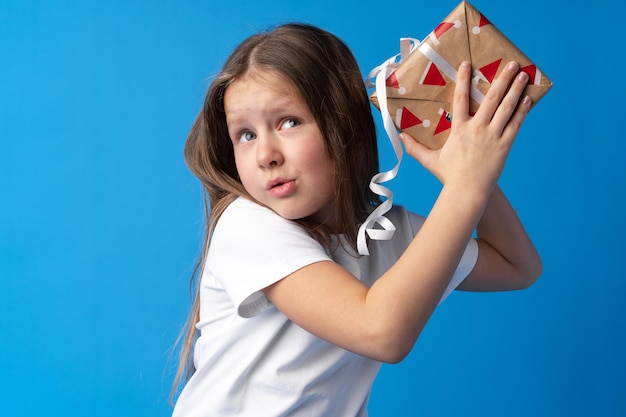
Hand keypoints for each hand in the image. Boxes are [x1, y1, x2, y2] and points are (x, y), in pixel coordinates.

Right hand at [400, 61, 530, 195]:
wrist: (467, 192)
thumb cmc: (449, 176)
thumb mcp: (429, 160)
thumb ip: (414, 147)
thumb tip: (400, 136)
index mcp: (459, 129)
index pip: (459, 99)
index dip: (463, 80)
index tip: (467, 63)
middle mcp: (477, 129)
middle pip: (491, 99)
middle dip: (501, 79)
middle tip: (510, 64)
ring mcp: (492, 136)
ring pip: (506, 108)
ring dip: (515, 90)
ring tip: (523, 75)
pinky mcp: (504, 145)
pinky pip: (515, 124)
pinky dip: (522, 111)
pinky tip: (528, 99)